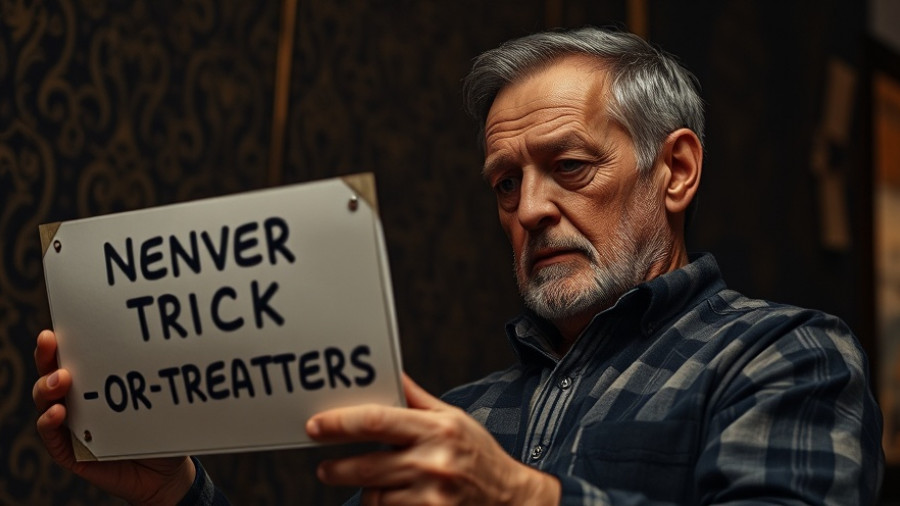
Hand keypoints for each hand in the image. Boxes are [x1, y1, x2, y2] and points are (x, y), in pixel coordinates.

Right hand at [33, 330, 195, 505]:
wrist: (166, 472)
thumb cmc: (162, 429)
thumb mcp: (159, 400)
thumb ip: (154, 379)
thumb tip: (161, 347)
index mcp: (95, 384)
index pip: (72, 359)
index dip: (59, 344)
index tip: (55, 329)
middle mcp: (78, 402)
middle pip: (51, 376)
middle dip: (47, 358)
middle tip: (51, 343)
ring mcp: (71, 426)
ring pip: (46, 403)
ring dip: (47, 388)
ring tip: (61, 380)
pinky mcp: (70, 452)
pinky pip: (52, 438)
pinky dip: (50, 424)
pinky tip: (59, 413)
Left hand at [306, 374, 560, 504]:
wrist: (514, 501)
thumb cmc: (478, 456)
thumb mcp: (453, 420)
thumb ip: (416, 399)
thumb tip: (390, 372)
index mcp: (437, 429)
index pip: (377, 421)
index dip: (340, 424)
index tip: (316, 426)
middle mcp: (433, 462)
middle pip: (366, 466)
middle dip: (338, 468)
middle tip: (326, 467)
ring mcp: (431, 496)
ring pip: (374, 497)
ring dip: (367, 493)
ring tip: (378, 486)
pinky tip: (395, 501)